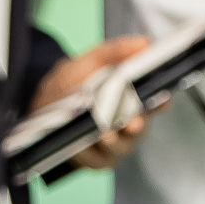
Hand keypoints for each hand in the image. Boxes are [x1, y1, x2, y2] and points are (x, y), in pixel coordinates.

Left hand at [30, 36, 154, 168]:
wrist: (43, 102)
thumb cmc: (74, 80)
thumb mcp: (92, 59)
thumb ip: (116, 51)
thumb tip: (145, 43)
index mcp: (134, 98)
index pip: (157, 101)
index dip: (162, 101)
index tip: (161, 98)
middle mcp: (129, 123)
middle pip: (141, 127)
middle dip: (137, 125)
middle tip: (133, 121)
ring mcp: (115, 144)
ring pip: (122, 146)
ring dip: (115, 141)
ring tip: (106, 133)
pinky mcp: (97, 160)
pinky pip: (99, 161)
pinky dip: (92, 154)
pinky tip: (84, 145)